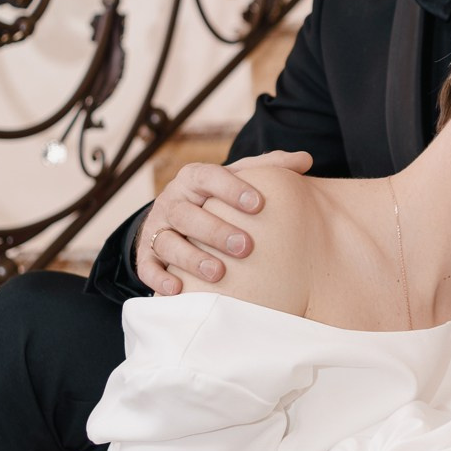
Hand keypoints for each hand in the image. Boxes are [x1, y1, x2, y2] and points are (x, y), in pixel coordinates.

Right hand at [136, 150, 312, 294]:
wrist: (175, 217)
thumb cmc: (216, 197)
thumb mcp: (238, 178)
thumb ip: (269, 167)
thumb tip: (305, 160)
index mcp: (194, 178)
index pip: (209, 177)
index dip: (231, 189)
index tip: (258, 205)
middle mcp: (172, 201)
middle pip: (186, 213)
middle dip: (215, 230)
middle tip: (245, 247)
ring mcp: (156, 228)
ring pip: (166, 241)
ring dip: (191, 257)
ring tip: (218, 273)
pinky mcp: (145, 254)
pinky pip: (146, 267)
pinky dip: (159, 279)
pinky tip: (179, 290)